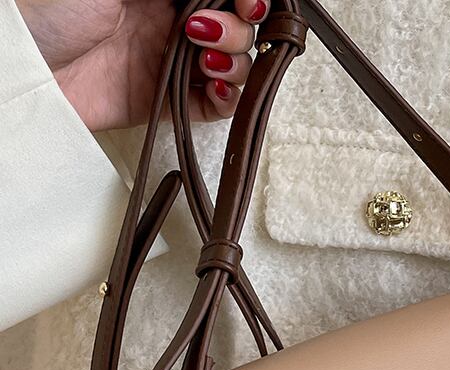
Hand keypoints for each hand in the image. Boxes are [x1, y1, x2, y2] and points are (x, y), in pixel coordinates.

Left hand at [16, 0, 270, 130]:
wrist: (28, 65)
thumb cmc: (53, 6)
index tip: (249, 2)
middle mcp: (174, 20)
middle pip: (237, 26)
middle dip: (238, 28)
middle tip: (205, 31)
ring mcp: (173, 61)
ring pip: (234, 65)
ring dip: (235, 63)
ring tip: (206, 62)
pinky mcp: (167, 101)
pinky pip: (215, 106)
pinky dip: (229, 100)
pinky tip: (217, 87)